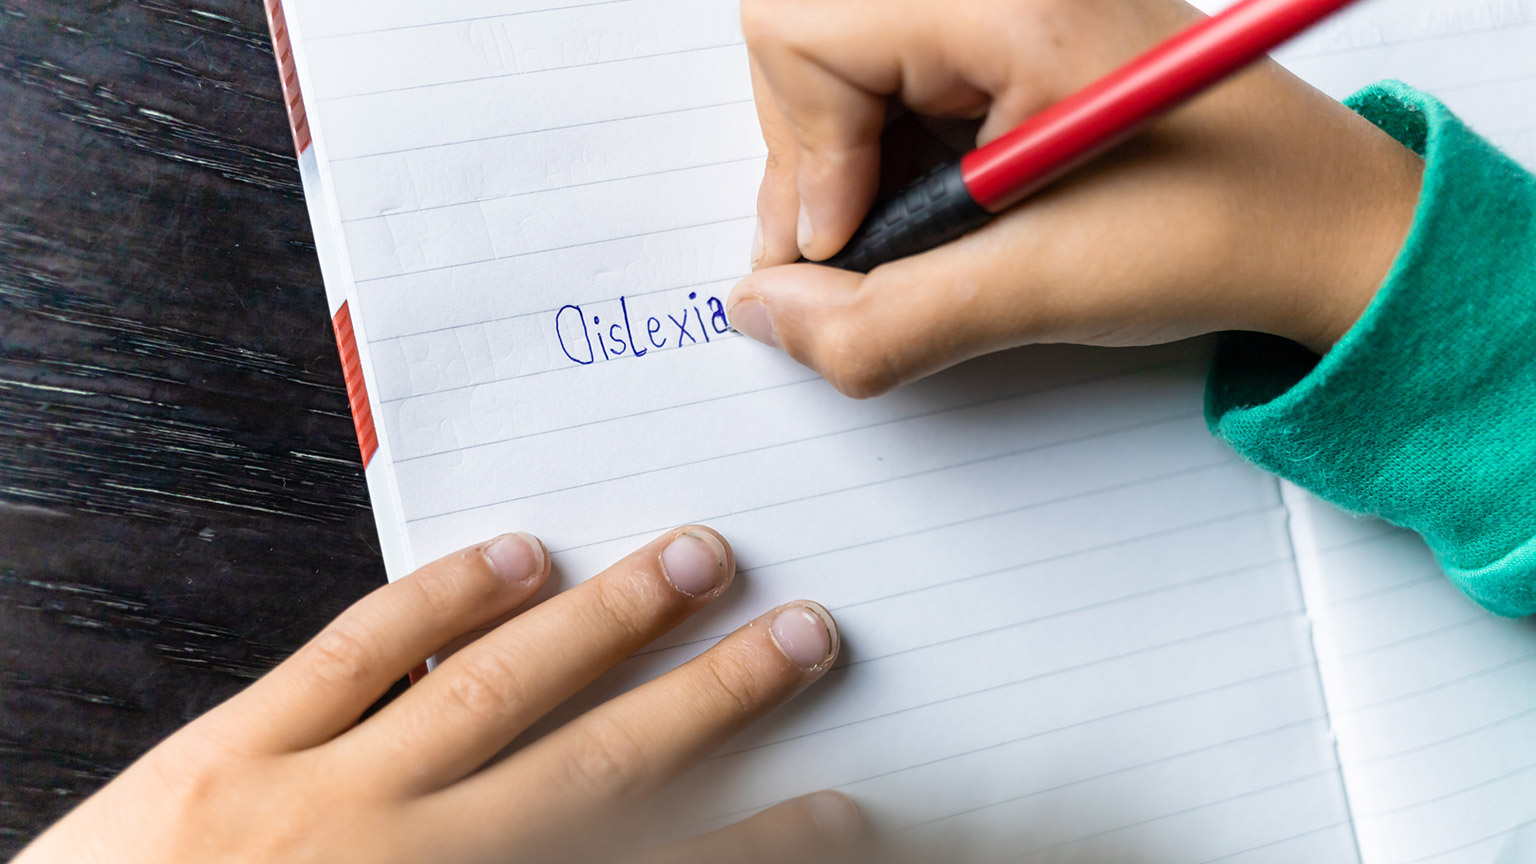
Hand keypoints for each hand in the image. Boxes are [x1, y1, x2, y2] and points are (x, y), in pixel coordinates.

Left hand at [16, 528, 860, 863]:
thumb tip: (621, 840)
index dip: (759, 847)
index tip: (837, 811)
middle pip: (598, 769)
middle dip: (714, 700)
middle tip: (802, 637)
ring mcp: (314, 807)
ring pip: (491, 692)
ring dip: (605, 624)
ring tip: (691, 561)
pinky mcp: (226, 760)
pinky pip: (351, 658)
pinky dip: (438, 598)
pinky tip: (514, 558)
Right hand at [728, 0, 1423, 396]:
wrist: (1316, 223)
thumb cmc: (1221, 223)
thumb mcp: (1035, 290)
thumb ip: (877, 322)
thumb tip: (765, 312)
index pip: (799, 32)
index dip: (804, 154)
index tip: (853, 239)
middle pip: (797, 36)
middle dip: (808, 155)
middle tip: (861, 240)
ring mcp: (992, 2)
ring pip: (827, 59)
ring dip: (841, 161)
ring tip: (917, 226)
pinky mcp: (997, 29)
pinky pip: (880, 72)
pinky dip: (878, 150)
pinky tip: (936, 199)